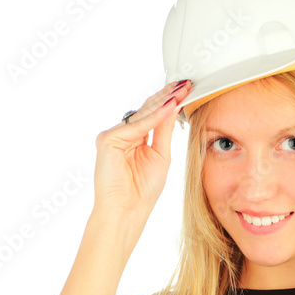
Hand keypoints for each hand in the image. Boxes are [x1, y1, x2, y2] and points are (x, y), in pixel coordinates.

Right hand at [92, 80, 191, 219]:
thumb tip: (173, 107)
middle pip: (147, 110)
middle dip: (167, 96)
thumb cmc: (142, 191)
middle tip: (185, 83)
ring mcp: (114, 136)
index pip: (153, 115)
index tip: (186, 90)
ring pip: (142, 114)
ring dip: (163, 101)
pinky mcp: (108, 139)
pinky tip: (169, 107)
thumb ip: (164, 131)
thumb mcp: (161, 155)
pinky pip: (137, 125)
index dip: (169, 102)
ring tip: (181, 90)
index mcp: (135, 139)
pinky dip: (154, 117)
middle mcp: (123, 135)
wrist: (127, 211)